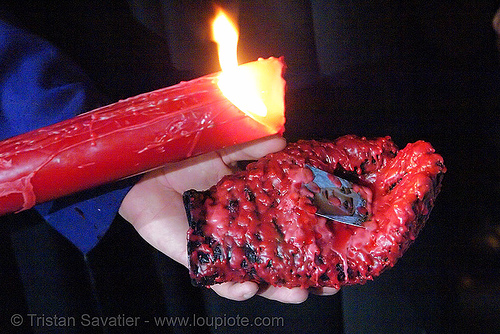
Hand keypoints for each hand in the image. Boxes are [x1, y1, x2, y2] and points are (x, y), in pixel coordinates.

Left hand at [119, 135, 337, 302]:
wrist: (140, 164)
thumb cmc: (183, 155)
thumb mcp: (225, 145)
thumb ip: (253, 146)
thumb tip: (286, 144)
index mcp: (250, 207)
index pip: (286, 228)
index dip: (311, 239)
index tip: (337, 247)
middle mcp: (239, 233)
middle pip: (275, 261)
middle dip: (301, 276)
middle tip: (326, 284)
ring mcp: (219, 248)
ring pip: (252, 277)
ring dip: (275, 289)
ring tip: (297, 293)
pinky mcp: (194, 258)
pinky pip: (215, 279)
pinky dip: (233, 287)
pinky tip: (249, 286)